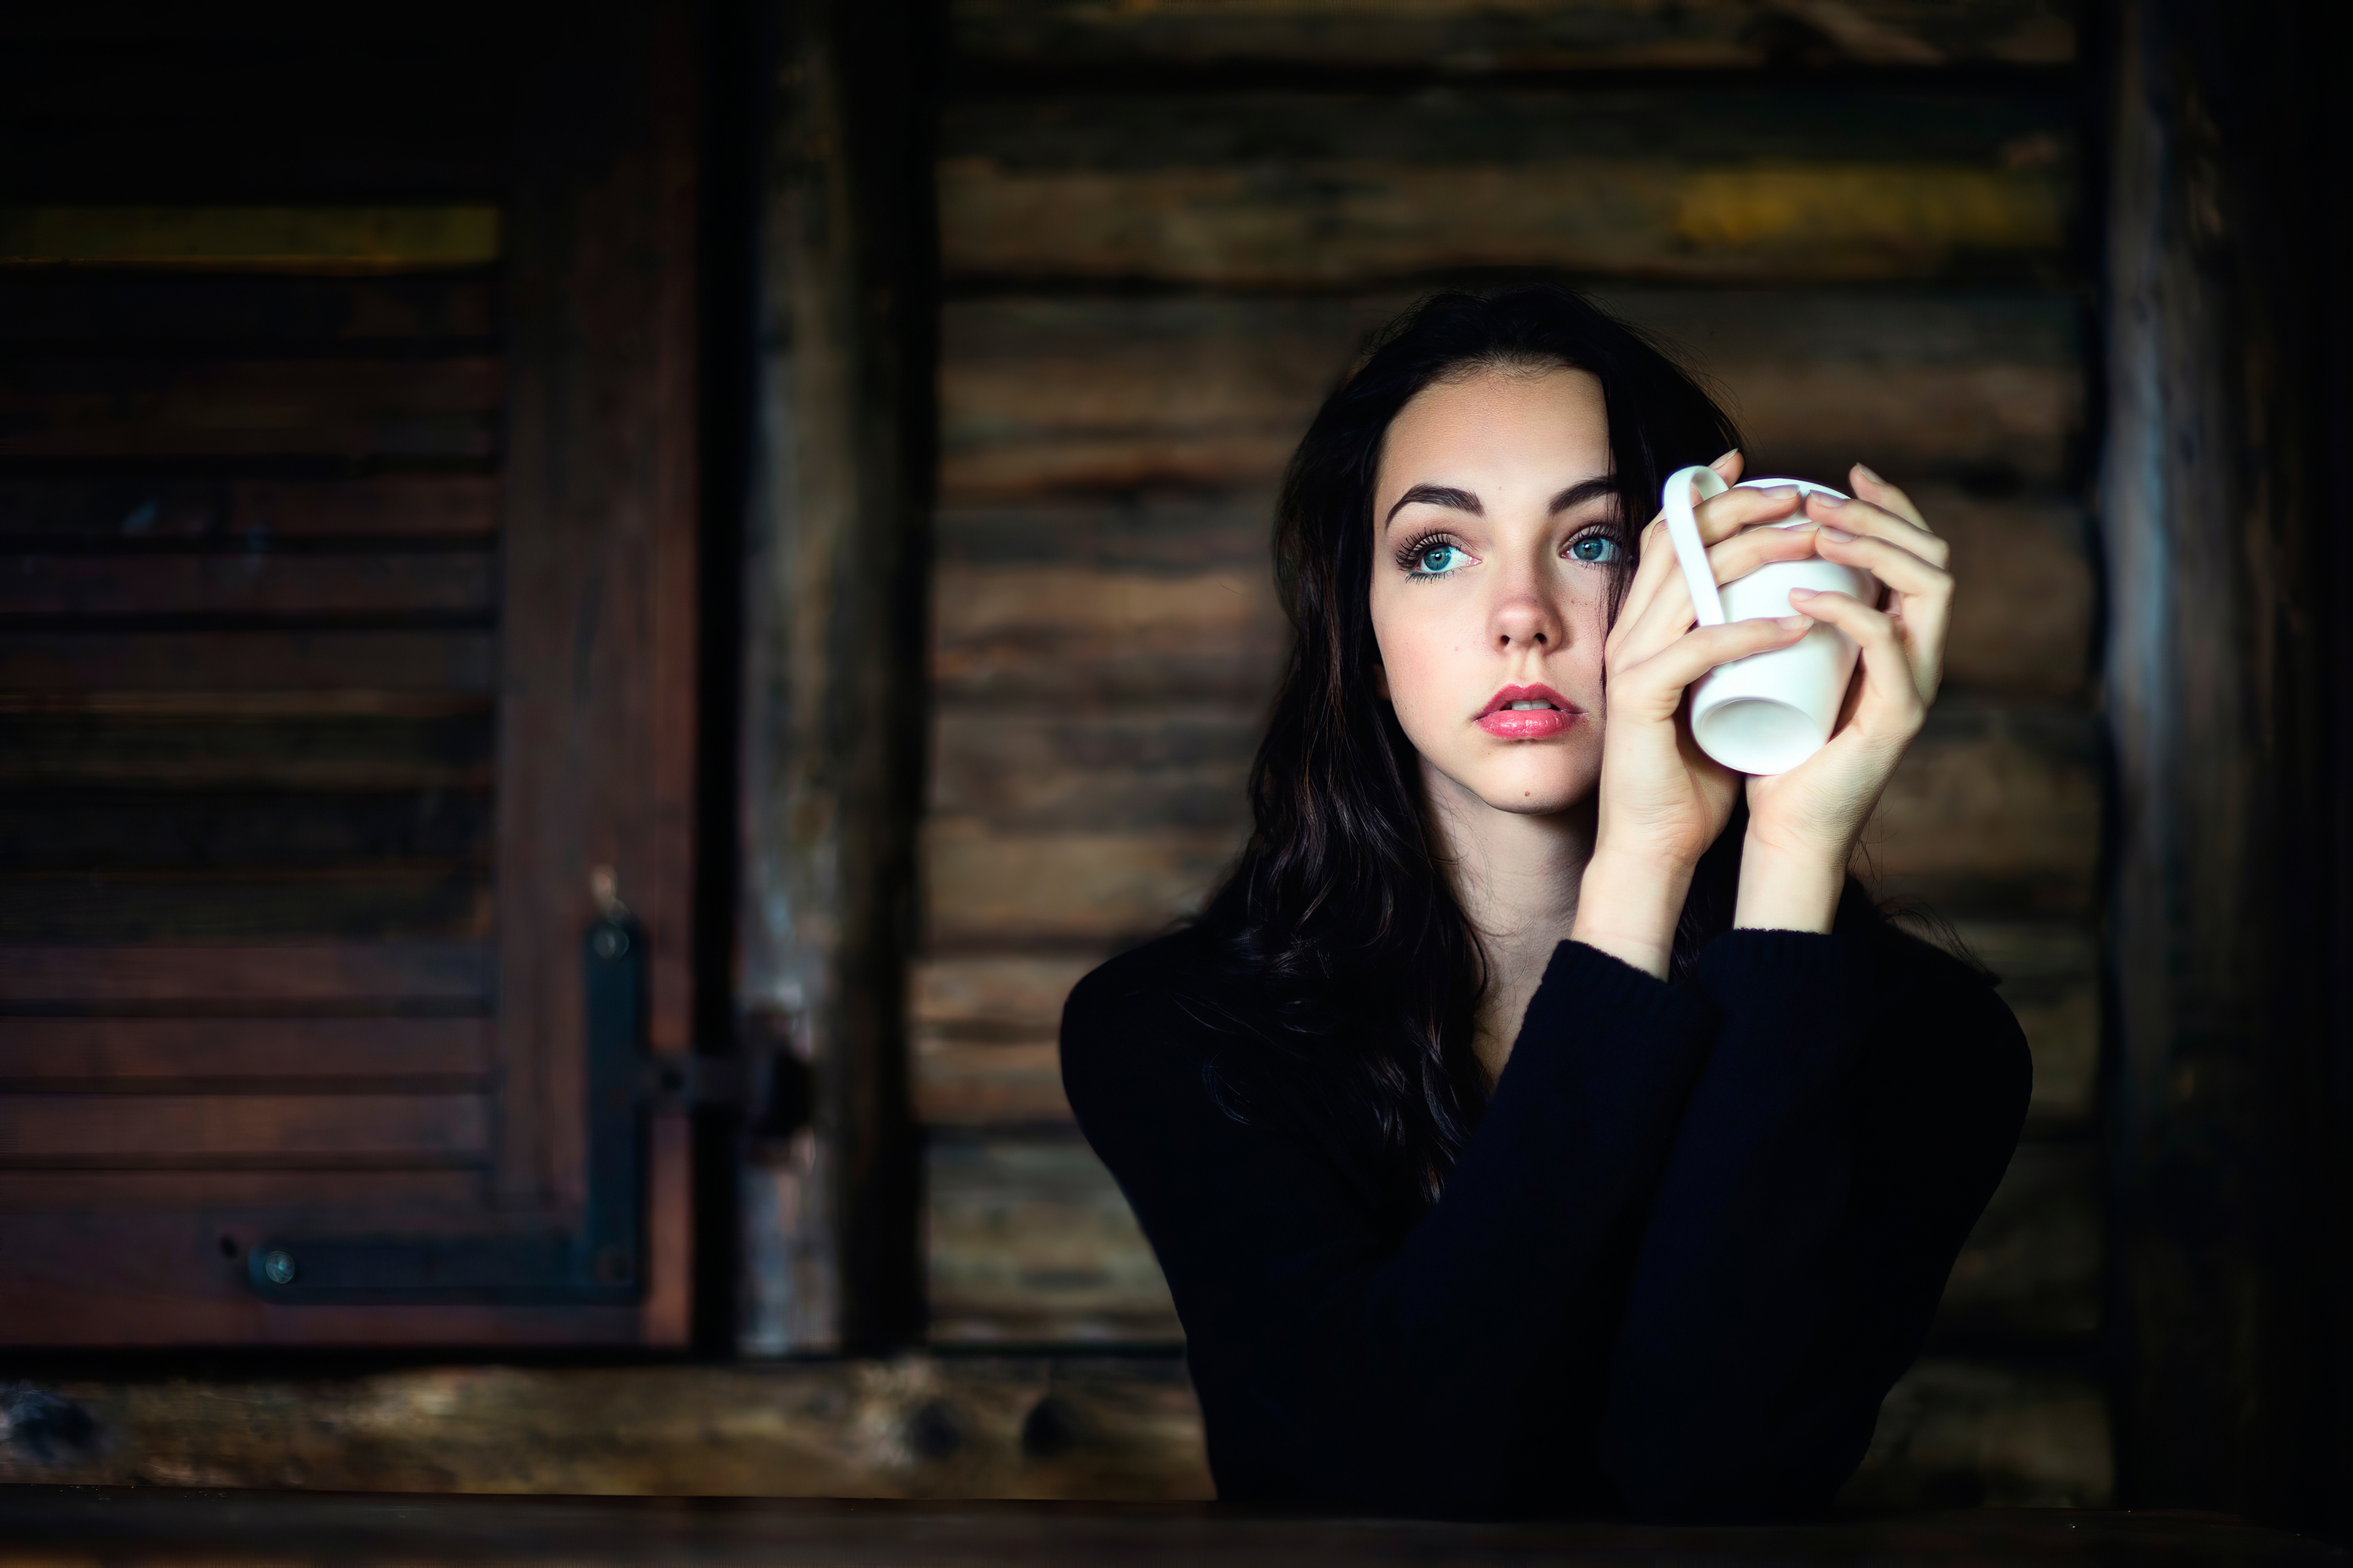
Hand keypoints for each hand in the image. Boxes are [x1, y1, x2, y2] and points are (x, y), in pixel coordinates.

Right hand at [1572, 450, 1825, 975]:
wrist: (1654, 842)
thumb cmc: (1691, 774)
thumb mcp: (1716, 690)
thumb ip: (1733, 650)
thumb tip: (1787, 608)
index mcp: (1643, 623)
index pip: (1669, 537)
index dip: (1709, 494)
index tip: (1763, 472)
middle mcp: (1629, 630)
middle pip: (1680, 540)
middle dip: (1745, 507)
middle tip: (1804, 497)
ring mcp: (1630, 660)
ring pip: (1693, 580)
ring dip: (1760, 553)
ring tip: (1816, 545)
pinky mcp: (1641, 697)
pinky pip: (1700, 648)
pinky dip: (1749, 631)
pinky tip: (1796, 625)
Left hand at [1737, 465, 1951, 932]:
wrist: (1783, 828)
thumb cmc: (1774, 747)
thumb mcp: (1777, 665)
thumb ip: (1778, 622)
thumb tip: (1743, 560)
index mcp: (1895, 639)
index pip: (1914, 551)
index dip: (1885, 506)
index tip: (1836, 476)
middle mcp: (1918, 654)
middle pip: (1932, 555)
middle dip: (1880, 514)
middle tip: (1820, 497)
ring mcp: (1914, 684)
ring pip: (1930, 586)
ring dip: (1874, 546)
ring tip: (1816, 528)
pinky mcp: (1896, 717)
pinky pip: (1887, 645)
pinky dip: (1848, 611)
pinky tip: (1802, 598)